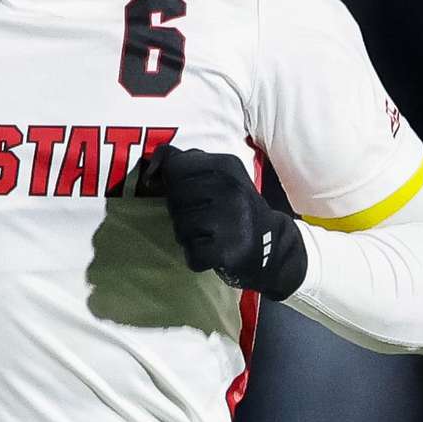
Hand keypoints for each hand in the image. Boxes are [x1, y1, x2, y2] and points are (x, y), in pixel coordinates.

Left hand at [134, 144, 308, 298]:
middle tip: (203, 219)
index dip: (172, 183)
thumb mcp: (217, 176)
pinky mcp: (230, 250)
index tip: (186, 193)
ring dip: (188, 237)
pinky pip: (192, 254)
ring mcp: (232, 219)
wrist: (272, 245)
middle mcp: (231, 188)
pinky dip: (197, 258)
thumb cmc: (234, 208)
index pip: (175, 168)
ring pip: (180, 228)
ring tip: (209, 235)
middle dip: (181, 213)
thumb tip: (150, 169)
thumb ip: (183, 164)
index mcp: (226, 165)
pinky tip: (213, 252)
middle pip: (174, 200)